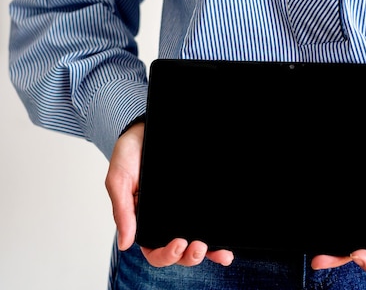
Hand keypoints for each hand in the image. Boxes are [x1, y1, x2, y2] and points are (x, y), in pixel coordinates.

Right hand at [104, 121, 233, 266]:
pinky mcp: (197, 196)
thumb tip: (125, 243)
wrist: (145, 128)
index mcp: (143, 221)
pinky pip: (208, 217)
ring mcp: (182, 210)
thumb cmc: (129, 154)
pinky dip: (220, 232)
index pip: (155, 250)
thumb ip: (122, 211)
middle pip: (179, 251)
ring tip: (220, 252)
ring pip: (196, 240)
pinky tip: (228, 241)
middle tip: (199, 247)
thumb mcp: (119, 180)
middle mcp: (164, 219)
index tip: (179, 243)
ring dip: (209, 251)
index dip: (166, 254)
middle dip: (190, 256)